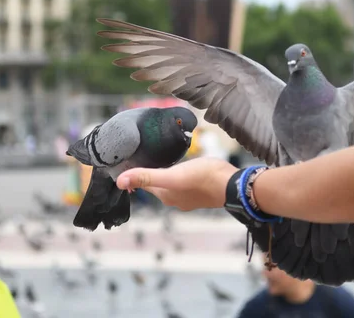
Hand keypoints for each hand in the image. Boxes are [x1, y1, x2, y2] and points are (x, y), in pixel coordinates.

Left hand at [116, 157, 238, 210]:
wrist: (233, 185)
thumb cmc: (204, 178)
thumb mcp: (173, 175)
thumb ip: (148, 177)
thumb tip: (120, 181)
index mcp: (165, 195)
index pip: (143, 183)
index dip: (135, 172)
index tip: (127, 160)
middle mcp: (174, 199)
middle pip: (155, 184)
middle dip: (148, 173)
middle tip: (142, 155)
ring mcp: (187, 197)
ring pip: (168, 183)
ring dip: (163, 173)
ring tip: (160, 158)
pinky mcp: (199, 191)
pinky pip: (182, 182)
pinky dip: (177, 175)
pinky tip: (181, 166)